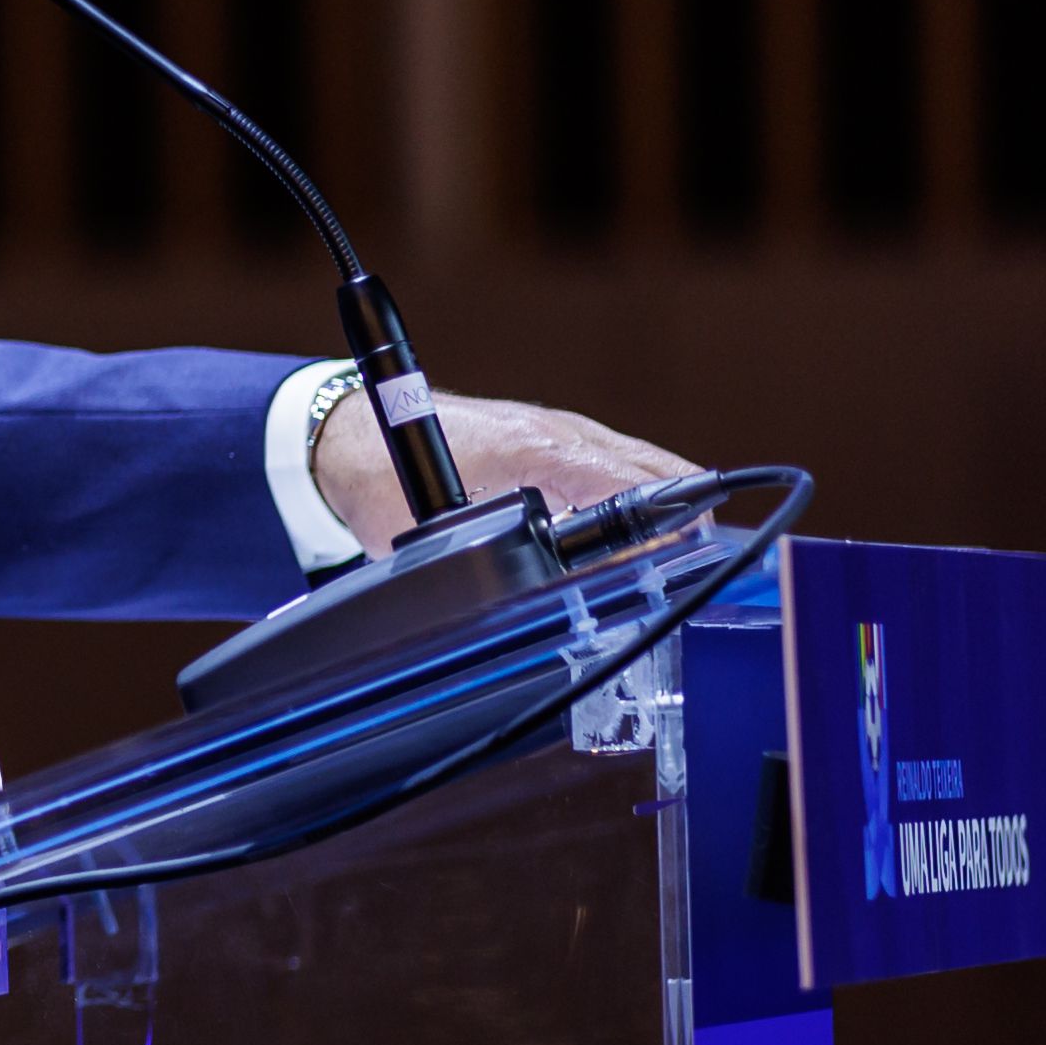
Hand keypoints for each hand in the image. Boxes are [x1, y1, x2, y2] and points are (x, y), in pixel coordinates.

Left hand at [309, 388, 700, 549]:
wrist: (357, 428)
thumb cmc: (385, 474)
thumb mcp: (427, 531)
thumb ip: (480, 567)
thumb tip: (524, 616)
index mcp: (534, 449)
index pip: (630, 486)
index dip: (662, 532)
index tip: (675, 572)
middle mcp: (563, 433)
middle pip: (663, 473)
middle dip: (686, 528)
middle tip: (689, 585)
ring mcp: (570, 433)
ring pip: (652, 468)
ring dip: (670, 515)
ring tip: (674, 574)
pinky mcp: (567, 442)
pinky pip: (628, 467)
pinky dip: (644, 503)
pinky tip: (642, 547)